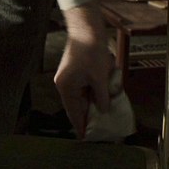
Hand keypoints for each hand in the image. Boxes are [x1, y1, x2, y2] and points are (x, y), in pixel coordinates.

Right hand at [53, 0, 112, 138]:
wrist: (86, 30)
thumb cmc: (91, 52)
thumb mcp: (100, 78)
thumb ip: (101, 97)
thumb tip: (103, 110)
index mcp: (66, 87)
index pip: (73, 112)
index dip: (80, 125)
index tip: (84, 138)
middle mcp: (64, 84)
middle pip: (77, 105)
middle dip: (89, 114)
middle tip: (100, 126)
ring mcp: (68, 78)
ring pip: (82, 96)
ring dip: (93, 102)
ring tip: (105, 110)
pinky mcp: (74, 72)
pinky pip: (84, 87)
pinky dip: (93, 92)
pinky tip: (103, 94)